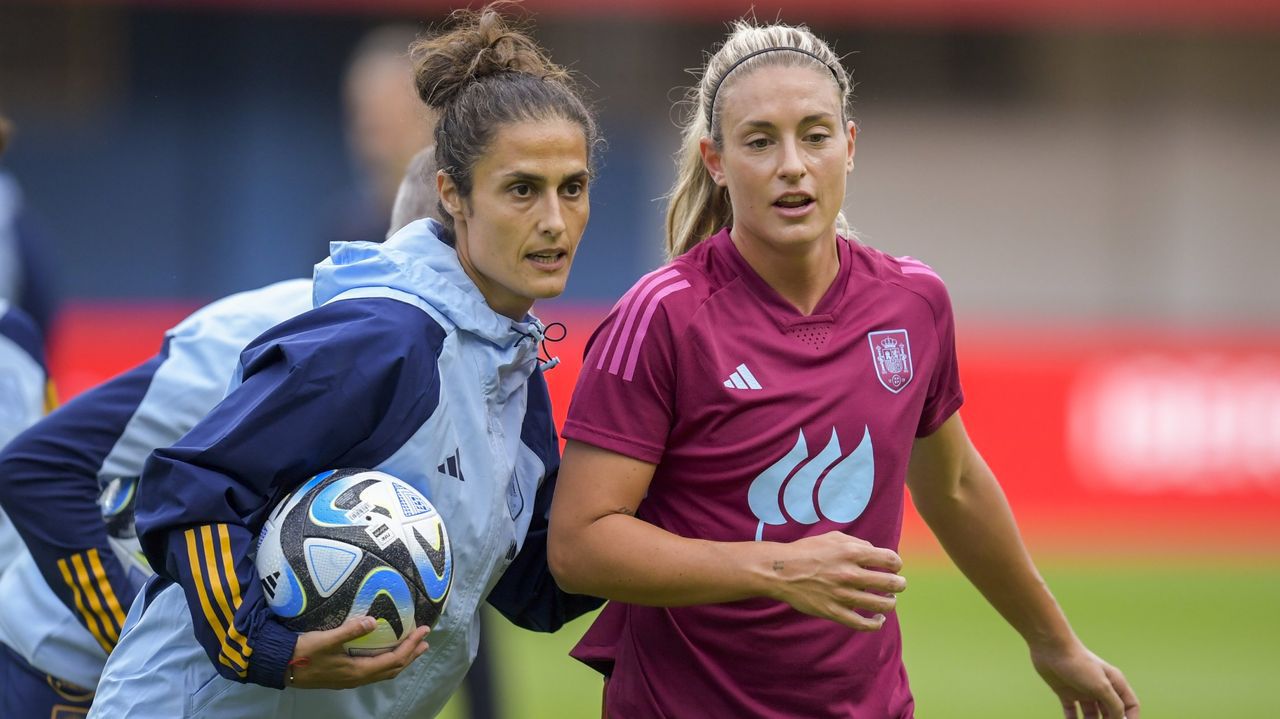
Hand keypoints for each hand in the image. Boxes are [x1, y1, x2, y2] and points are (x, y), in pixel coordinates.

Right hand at [287, 617, 429, 688]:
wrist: (280, 666)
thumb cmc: (302, 652)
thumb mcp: (326, 639)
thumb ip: (350, 631)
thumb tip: (373, 620)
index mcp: (357, 671)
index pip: (393, 660)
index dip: (411, 646)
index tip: (424, 632)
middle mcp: (357, 678)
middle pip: (393, 668)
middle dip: (411, 654)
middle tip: (425, 640)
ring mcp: (350, 679)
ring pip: (383, 672)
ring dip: (401, 659)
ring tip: (412, 648)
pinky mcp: (343, 676)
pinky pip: (373, 671)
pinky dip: (386, 662)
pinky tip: (385, 653)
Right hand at [766, 531, 905, 630]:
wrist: (780, 571)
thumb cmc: (807, 551)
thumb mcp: (833, 537)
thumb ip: (857, 543)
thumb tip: (875, 553)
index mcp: (851, 553)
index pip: (890, 559)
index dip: (896, 564)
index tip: (894, 567)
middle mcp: (850, 574)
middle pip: (891, 583)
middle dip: (899, 584)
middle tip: (899, 585)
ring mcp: (842, 595)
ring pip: (881, 604)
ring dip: (891, 603)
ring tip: (890, 600)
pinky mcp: (834, 612)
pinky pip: (862, 623)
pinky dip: (876, 623)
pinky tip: (879, 619)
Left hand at [1031, 642, 1138, 718]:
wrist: (1051, 648)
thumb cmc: (1079, 663)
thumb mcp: (1102, 686)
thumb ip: (1114, 704)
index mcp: (1114, 683)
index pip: (1130, 705)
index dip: (1131, 718)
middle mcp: (1100, 688)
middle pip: (1110, 713)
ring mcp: (1083, 691)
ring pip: (1091, 715)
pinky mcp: (1066, 692)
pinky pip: (1072, 712)